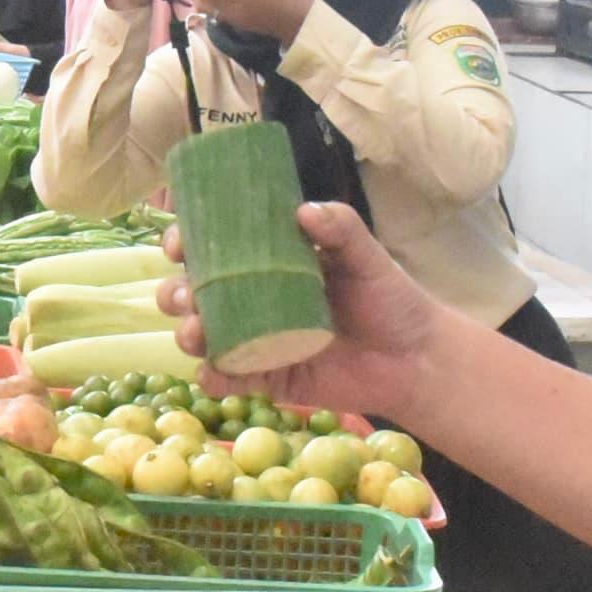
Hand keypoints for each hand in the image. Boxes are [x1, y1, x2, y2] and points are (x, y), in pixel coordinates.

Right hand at [162, 202, 444, 427]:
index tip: (179, 245)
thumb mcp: (367, 256)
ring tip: (197, 331)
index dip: (185, 244)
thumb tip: (304, 212)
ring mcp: (254, 341)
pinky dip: (212, 377)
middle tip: (187, 295)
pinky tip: (213, 371)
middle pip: (193, 294)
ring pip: (201, 337)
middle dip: (175, 293)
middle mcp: (251, 301)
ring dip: (187, 333)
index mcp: (266, 263)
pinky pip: (227, 380)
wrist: (415, 358)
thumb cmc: (389, 299)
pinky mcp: (265, 379)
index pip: (213, 249)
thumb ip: (341, 228)